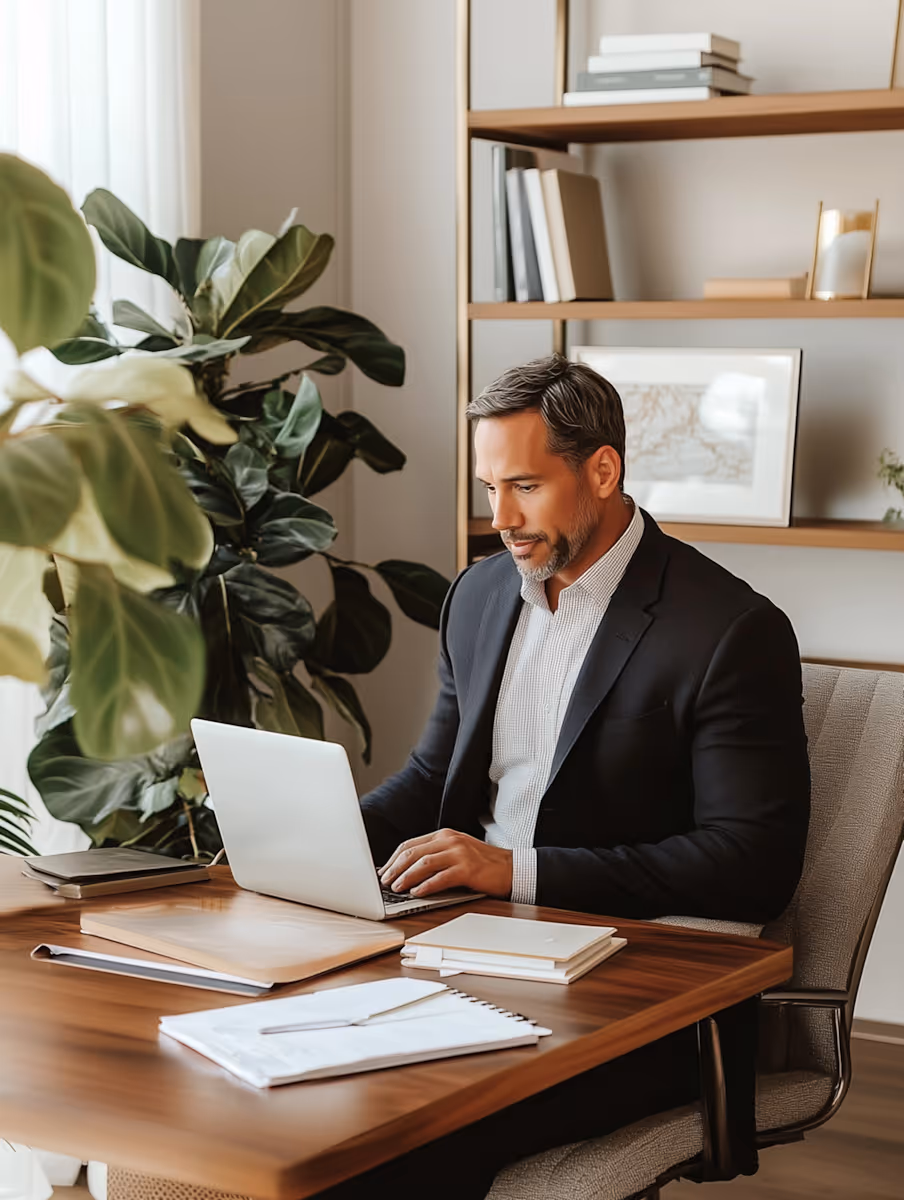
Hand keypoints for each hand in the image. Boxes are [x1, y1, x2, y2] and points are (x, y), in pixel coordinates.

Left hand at [380, 829, 512, 898]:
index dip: (394, 858)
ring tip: (397, 888)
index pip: (410, 844)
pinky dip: (426, 885)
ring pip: (423, 863)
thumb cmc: (483, 863)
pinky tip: (417, 893)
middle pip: (413, 852)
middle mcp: (450, 840)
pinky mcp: (468, 869)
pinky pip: (441, 877)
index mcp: (444, 835)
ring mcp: (459, 853)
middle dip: (395, 868)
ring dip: (406, 877)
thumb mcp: (457, 851)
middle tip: (385, 881)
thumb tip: (408, 870)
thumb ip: (436, 855)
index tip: (384, 870)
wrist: (512, 868)